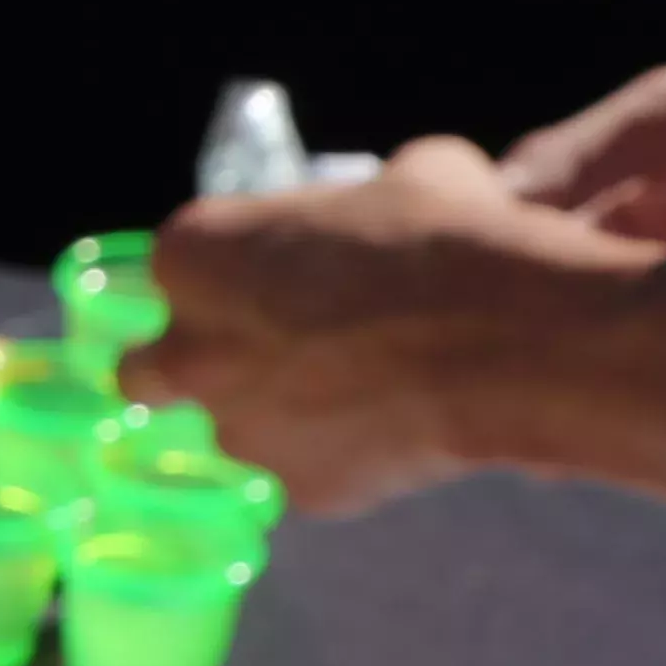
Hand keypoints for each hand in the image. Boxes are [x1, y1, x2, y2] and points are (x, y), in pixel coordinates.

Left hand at [126, 141, 665, 516]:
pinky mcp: (297, 490)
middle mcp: (189, 352)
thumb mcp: (409, 175)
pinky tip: (402, 426)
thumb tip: (390, 198)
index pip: (180, 266)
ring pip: (238, 427)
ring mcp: (239, 430)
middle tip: (268, 352)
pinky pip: (310, 468)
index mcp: (192, 257)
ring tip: (365, 389)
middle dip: (199, 364)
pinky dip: (344, 453)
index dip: (231, 272)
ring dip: (279, 412)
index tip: (279, 276)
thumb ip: (363, 198)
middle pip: (153, 370)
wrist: (512, 341)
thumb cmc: (450, 238)